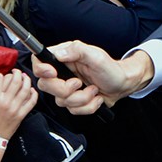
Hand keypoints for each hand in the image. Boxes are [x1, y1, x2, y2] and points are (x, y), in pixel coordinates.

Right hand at [0, 69, 36, 138]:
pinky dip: (33, 94)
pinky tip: (31, 89)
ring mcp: (15, 108)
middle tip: (15, 71)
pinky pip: (31, 102)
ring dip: (26, 80)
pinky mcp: (21, 114)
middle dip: (16, 73)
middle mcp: (6, 102)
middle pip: (15, 81)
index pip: (0, 78)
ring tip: (24, 77)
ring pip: (25, 89)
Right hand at [30, 41, 151, 113]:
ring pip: (61, 101)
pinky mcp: (73, 102)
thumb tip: (58, 53)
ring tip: (93, 89)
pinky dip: (87, 106)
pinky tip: (95, 97)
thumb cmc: (110, 68)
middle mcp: (62, 73)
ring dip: (82, 98)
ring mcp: (66, 89)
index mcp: (63, 57)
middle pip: (45, 86)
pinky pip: (73, 110)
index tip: (53, 73)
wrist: (122, 85)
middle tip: (79, 83)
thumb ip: (76, 50)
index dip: (40, 69)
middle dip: (64, 90)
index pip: (39, 61)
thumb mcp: (95, 55)